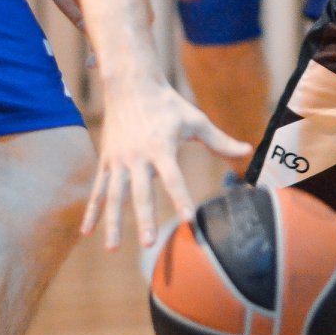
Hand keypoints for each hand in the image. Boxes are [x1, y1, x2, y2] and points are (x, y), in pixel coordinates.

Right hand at [82, 79, 250, 248]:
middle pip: (141, 192)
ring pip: (114, 196)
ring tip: (114, 249)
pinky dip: (92, 211)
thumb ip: (219, 140)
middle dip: (144, 218)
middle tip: (149, 243)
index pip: (173, 177)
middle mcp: (137, 155)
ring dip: (113, 223)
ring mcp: (118, 160)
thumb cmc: (167, 104)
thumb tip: (248, 151)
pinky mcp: (106, 161)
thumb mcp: (195, 119)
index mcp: (161, 146)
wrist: (130, 84)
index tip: (188, 219)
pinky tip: (87, 233)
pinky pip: (98, 190)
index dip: (181, 198)